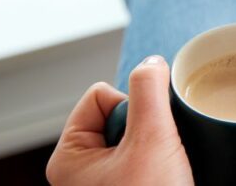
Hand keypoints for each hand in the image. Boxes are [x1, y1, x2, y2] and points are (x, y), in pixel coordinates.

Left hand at [46, 56, 192, 184]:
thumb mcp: (150, 139)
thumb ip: (148, 92)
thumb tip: (151, 62)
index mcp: (68, 158)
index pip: (100, 96)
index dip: (130, 108)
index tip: (141, 137)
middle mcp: (83, 167)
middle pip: (120, 112)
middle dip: (145, 128)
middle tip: (154, 156)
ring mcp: (106, 178)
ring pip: (138, 133)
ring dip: (156, 143)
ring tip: (162, 167)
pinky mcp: (130, 183)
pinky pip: (148, 153)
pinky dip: (162, 157)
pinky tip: (167, 173)